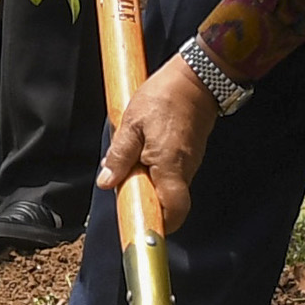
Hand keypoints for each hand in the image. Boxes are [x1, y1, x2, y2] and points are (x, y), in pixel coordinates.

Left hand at [98, 50, 219, 234]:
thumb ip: (120, 155)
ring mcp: (191, 163)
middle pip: (168, 202)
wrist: (197, 78)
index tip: (140, 226)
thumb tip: (107, 182)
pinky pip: (172, 173)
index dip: (159, 225)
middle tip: (125, 185)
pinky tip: (144, 153)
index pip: (173, 210)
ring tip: (132, 163)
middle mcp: (185, 170)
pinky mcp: (191, 155)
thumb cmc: (164, 97)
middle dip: (146, 200)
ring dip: (149, 184)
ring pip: (169, 188)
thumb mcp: (132, 124)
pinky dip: (157, 172)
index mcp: (170, 166)